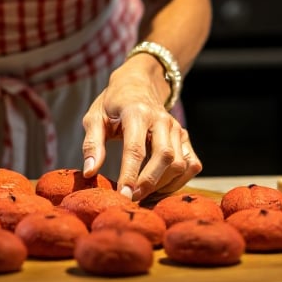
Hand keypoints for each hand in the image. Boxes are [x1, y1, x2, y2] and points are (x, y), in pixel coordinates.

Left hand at [81, 58, 201, 200]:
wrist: (137, 84)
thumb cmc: (112, 104)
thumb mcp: (95, 117)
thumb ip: (92, 144)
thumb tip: (90, 172)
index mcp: (136, 112)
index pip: (135, 148)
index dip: (130, 175)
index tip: (123, 195)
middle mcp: (161, 119)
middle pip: (164, 157)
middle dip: (149, 183)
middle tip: (131, 198)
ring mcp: (176, 128)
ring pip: (179, 163)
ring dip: (163, 185)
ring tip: (142, 194)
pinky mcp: (185, 137)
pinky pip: (191, 165)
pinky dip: (178, 181)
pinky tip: (160, 186)